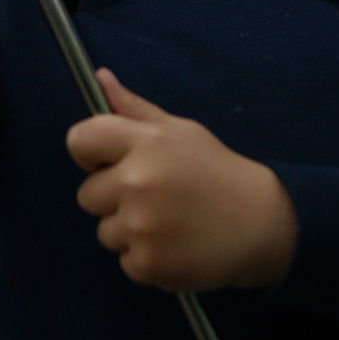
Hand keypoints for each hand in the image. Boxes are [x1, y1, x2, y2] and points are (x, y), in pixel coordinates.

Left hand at [66, 68, 297, 292]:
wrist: (259, 224)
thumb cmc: (215, 171)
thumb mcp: (179, 131)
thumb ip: (134, 109)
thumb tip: (100, 76)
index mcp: (146, 142)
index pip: (79, 140)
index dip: (89, 151)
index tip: (108, 160)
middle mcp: (139, 182)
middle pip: (86, 194)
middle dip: (113, 196)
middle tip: (154, 194)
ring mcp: (142, 226)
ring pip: (104, 231)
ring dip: (129, 229)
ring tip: (169, 220)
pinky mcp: (148, 263)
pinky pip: (123, 260)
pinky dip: (145, 257)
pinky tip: (175, 243)